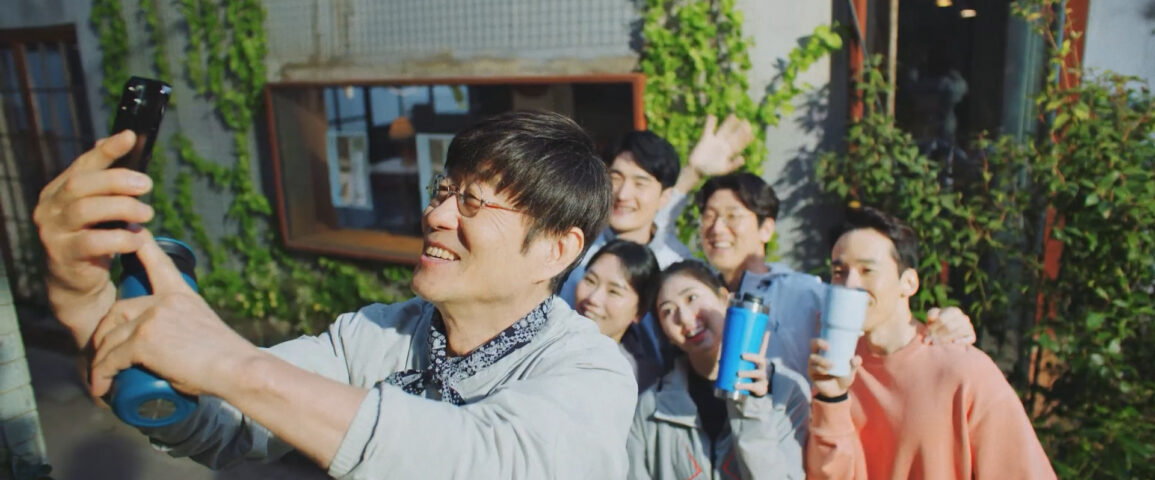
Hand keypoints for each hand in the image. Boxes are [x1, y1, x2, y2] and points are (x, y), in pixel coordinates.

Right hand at [32, 130, 154, 347]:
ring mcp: (53, 232)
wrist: (77, 284)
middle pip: (82, 184)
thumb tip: (125, 141)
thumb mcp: (100, 210)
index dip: (106, 150)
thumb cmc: (94, 238)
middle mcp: (50, 208)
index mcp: (59, 190)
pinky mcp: (63, 256)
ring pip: (86, 210)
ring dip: (123, 208)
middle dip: (118, 180)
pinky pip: (94, 242)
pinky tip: (137, 240)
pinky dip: (121, 239)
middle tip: (147, 185)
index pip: (82, 164)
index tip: (129, 136)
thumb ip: (108, 183)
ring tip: (147, 214)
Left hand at [88, 231, 256, 397]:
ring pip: (109, 338)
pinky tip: (101, 388)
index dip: (140, 243)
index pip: (156, 260)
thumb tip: (170, 346)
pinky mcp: (143, 341)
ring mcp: (152, 318)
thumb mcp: (204, 329)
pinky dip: (101, 377)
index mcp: (181, 292)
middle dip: (103, 333)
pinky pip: (110, 360)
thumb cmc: (227, 359)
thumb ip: (183, 327)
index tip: (130, 228)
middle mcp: (164, 300)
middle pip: (117, 309)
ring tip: (99, 379)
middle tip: (101, 353)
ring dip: (99, 361)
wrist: (238, 368)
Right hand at [675, 114, 754, 192]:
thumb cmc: (711, 171)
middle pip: (733, 135)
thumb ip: (733, 164)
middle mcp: (724, 145)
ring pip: (724, 130)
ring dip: (728, 123)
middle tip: (746, 121)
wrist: (697, 169)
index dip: (745, 139)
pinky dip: (710, 123)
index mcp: (729, 152)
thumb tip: (743, 159)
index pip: (739, 144)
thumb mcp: (723, 169)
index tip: (751, 133)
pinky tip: (712, 116)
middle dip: (740, 129)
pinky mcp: (706, 139)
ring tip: (733, 116)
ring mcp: (715, 141)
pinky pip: (708, 129)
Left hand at [735, 331, 771, 396]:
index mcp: (758, 361)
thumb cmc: (746, 377)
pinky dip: (744, 385)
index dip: (765, 341)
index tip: (767, 332)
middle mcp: (762, 368)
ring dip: (748, 372)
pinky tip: (736, 385)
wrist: (752, 393)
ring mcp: (762, 378)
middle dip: (752, 357)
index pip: (763, 350)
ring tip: (738, 373)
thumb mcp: (742, 368)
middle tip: (742, 355)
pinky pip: (753, 386)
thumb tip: (720, 360)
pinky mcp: (760, 388)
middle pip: (761, 359)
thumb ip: (732, 363)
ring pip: (758, 373)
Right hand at [807, 338, 859, 398]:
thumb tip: (855, 358)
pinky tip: (826, 372)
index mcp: (826, 351)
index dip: (823, 338)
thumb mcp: (852, 369)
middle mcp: (818, 355)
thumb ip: (856, 363)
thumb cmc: (844, 376)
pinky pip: (812, 368)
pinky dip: (820, 369)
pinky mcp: (811, 373)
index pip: (821, 340)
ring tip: (832, 366)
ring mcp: (813, 364)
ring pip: (812, 357)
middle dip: (819, 343)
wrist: (838, 391)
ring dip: (822, 360)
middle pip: (813, 344)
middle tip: (828, 348)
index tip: (831, 343)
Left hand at [923, 306, 975, 344]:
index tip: (926, 333)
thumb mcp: (933, 316)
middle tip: (927, 340)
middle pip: (949, 327)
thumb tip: (932, 318)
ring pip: (957, 332)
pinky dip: (962, 341)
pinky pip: (969, 338)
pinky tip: (953, 343)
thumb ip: (931, 314)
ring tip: (934, 343)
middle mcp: (964, 317)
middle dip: (937, 334)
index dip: (933, 327)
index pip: (942, 319)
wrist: (947, 333)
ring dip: (944, 339)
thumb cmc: (938, 323)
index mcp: (954, 311)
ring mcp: (969, 327)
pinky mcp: (972, 336)